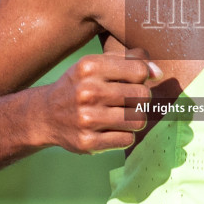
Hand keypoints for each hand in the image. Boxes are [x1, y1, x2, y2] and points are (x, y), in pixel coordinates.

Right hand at [43, 46, 162, 153]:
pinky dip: (124, 135)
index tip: (131, 80)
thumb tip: (157, 73)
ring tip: (120, 115)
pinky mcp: (88, 142)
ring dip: (134, 118)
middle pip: (142, 95)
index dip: (141, 76)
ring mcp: (86, 119)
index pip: (139, 70)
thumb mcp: (97, 63)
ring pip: (139, 120)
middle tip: (126, 100)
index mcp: (89, 67)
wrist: (46, 115)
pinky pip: (127, 139)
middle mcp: (87, 92)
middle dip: (139, 98)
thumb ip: (130, 60)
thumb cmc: (80, 85)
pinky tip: (110, 129)